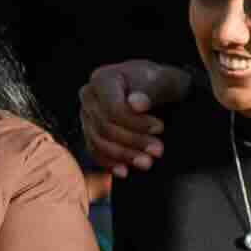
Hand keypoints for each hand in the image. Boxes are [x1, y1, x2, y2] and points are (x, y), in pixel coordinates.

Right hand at [75, 58, 187, 180]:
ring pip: (99, 142)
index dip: (135, 122)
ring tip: (148, 162)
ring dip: (124, 155)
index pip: (112, 108)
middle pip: (105, 126)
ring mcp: (86, 116)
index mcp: (102, 78)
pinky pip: (95, 152)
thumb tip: (136, 104)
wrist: (157, 93)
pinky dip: (110, 163)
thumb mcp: (164, 82)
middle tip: (158, 151)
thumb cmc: (160, 85)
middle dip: (133, 142)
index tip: (160, 128)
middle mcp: (89, 96)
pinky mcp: (90, 133)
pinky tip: (125, 171)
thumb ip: (151, 91)